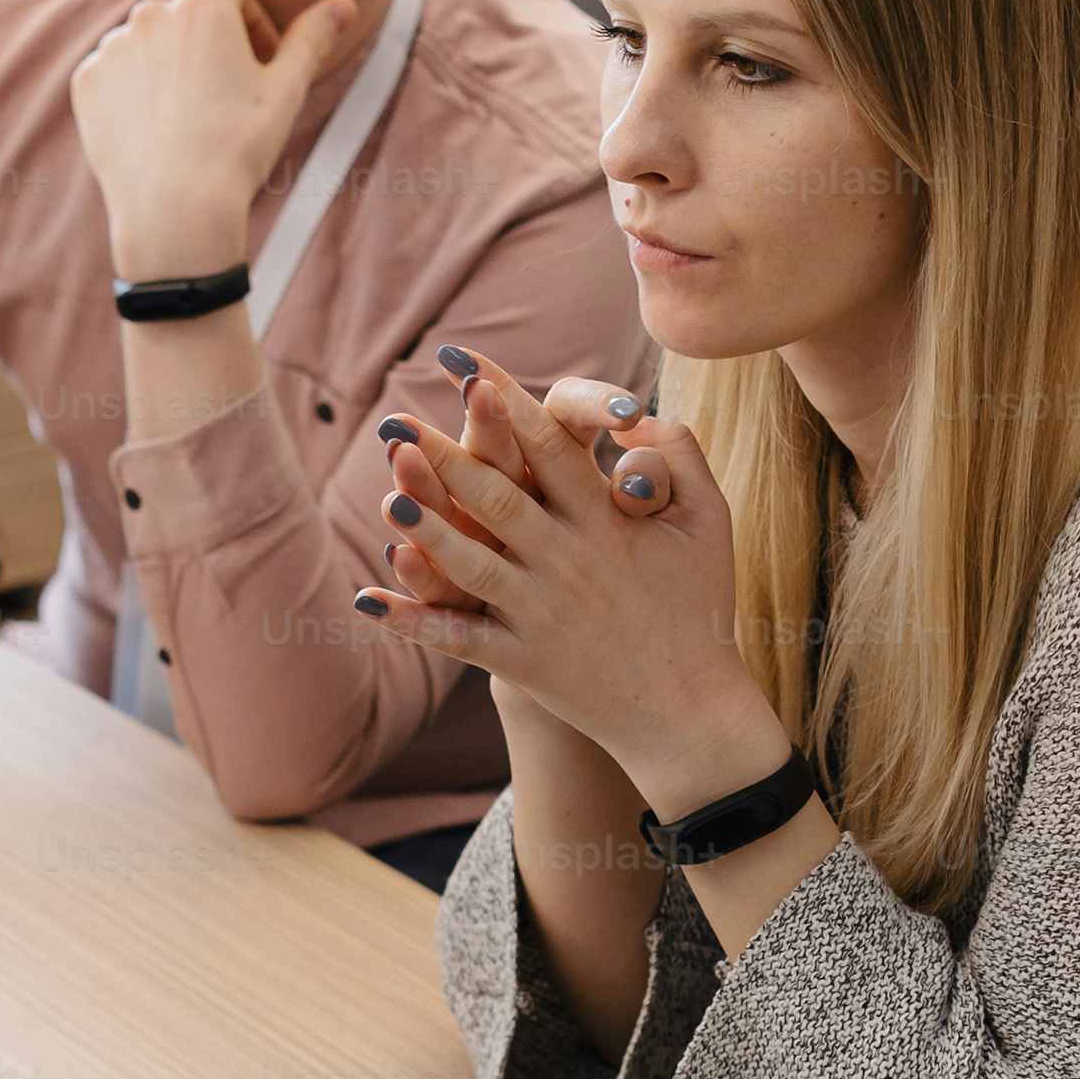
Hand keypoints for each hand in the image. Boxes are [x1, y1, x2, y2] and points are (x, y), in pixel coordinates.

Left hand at [69, 0, 362, 279]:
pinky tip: (156, 128)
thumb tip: (344, 5)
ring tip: (189, 117)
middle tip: (225, 99)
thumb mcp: (286, 92)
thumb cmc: (237, 149)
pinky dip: (134, 92)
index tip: (259, 69)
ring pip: (149, 44)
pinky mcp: (87, 82)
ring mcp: (112, 48)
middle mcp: (150, 14)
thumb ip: (310, 39)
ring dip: (169, 66)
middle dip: (208, 46)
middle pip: (187, 17)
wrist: (175, 210)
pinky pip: (115, 74)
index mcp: (203, 6)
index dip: (252, 28)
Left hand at [353, 348, 787, 813]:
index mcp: (608, 522)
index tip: (463, 366)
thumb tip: (633, 412)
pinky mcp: (523, 663)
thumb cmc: (700, 604)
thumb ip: (676, 453)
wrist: (689, 713)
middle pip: (498, 499)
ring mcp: (542, 615)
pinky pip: (459, 639)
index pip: (548, 447)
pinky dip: (414, 620)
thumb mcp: (709, 519)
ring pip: (472, 565)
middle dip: (445, 456)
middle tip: (398, 422)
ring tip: (388, 497)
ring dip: (427, 530)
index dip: (504, 402)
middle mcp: (570, 563)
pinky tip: (370, 598)